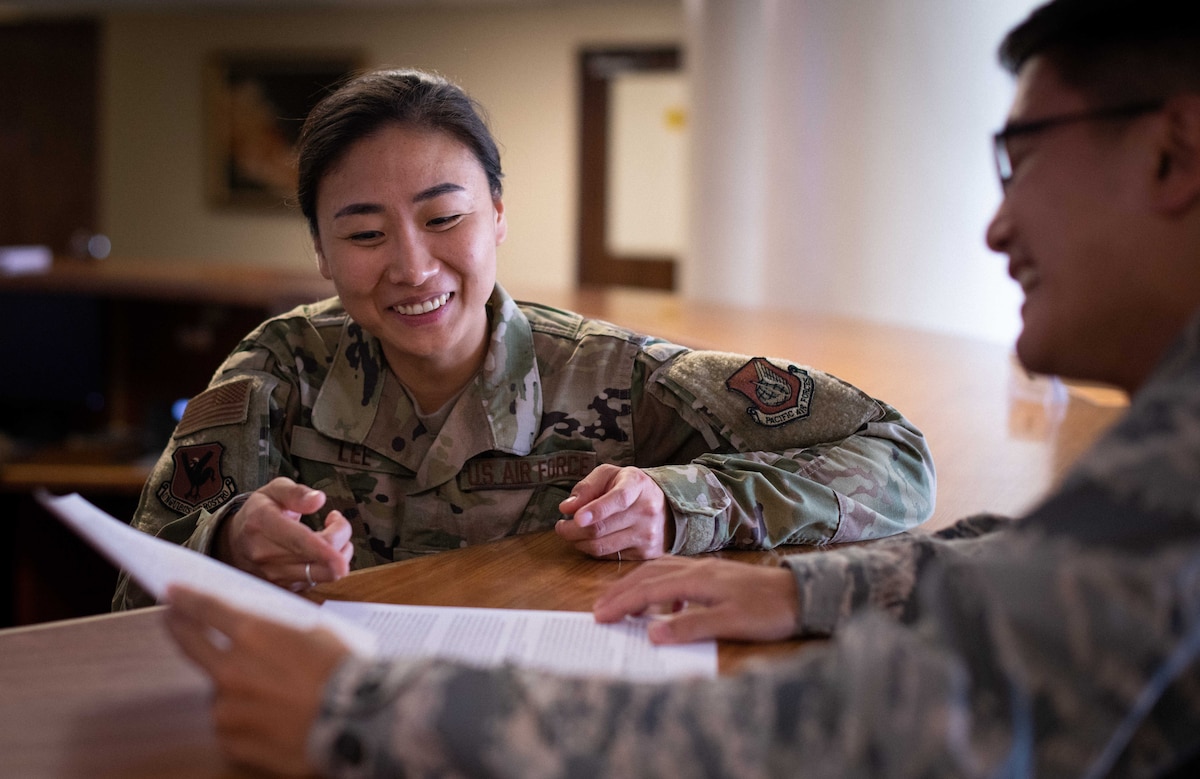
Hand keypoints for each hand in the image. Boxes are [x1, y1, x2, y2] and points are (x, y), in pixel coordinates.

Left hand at [164, 585, 351, 775]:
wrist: (358, 722)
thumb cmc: (345, 674)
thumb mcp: (317, 634)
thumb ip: (279, 633)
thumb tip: (267, 634)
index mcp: (254, 635)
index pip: (207, 610)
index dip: (186, 599)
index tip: (173, 594)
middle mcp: (232, 670)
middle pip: (191, 644)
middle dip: (179, 627)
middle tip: (172, 620)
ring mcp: (228, 708)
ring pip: (219, 691)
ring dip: (233, 687)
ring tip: (269, 693)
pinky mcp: (232, 740)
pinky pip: (231, 724)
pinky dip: (245, 720)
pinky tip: (272, 719)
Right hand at [216, 477, 352, 590]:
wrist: (233, 543)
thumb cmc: (259, 513)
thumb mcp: (273, 491)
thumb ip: (296, 493)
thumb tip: (318, 500)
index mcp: (263, 524)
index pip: (297, 541)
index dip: (324, 548)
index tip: (343, 546)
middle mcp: (266, 554)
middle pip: (318, 559)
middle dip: (341, 537)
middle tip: (336, 520)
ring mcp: (274, 575)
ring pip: (323, 574)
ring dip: (340, 553)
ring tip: (331, 533)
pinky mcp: (285, 588)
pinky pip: (319, 581)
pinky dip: (330, 565)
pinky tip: (324, 550)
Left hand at [555, 464, 670, 559]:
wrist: (664, 506)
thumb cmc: (629, 488)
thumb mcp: (609, 475)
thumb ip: (587, 487)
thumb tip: (567, 507)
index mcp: (637, 485)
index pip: (618, 499)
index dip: (596, 510)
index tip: (577, 518)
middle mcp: (646, 511)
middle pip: (602, 528)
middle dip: (572, 530)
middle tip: (561, 527)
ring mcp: (647, 535)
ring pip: (602, 546)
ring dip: (579, 542)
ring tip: (572, 533)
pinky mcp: (646, 554)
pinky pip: (609, 557)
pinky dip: (593, 550)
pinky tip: (591, 540)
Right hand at [592, 556, 798, 643]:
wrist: (802, 594)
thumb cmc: (769, 611)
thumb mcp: (730, 623)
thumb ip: (690, 627)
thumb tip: (651, 633)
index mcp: (697, 579)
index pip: (648, 590)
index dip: (621, 603)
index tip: (599, 616)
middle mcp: (697, 569)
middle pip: (649, 575)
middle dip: (621, 591)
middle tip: (599, 609)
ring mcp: (707, 569)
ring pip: (661, 571)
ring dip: (637, 585)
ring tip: (622, 604)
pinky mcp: (716, 574)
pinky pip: (676, 574)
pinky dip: (659, 585)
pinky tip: (665, 605)